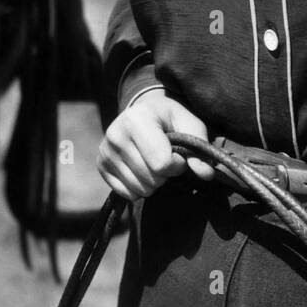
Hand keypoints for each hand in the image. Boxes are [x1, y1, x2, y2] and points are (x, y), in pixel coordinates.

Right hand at [96, 90, 213, 201]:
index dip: (178, 164)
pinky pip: (128, 194)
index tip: (178, 154)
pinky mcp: (100, 166)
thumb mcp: (189, 124)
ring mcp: (105, 151)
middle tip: (166, 158)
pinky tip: (141, 169)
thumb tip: (206, 173)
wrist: (141, 112)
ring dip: (154, 182)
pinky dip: (140, 187)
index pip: (161, 163)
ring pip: (141, 189)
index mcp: (136, 119)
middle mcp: (115, 135)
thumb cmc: (169, 119)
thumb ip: (200, 148)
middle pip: (152, 179)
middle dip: (166, 174)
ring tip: (153, 162)